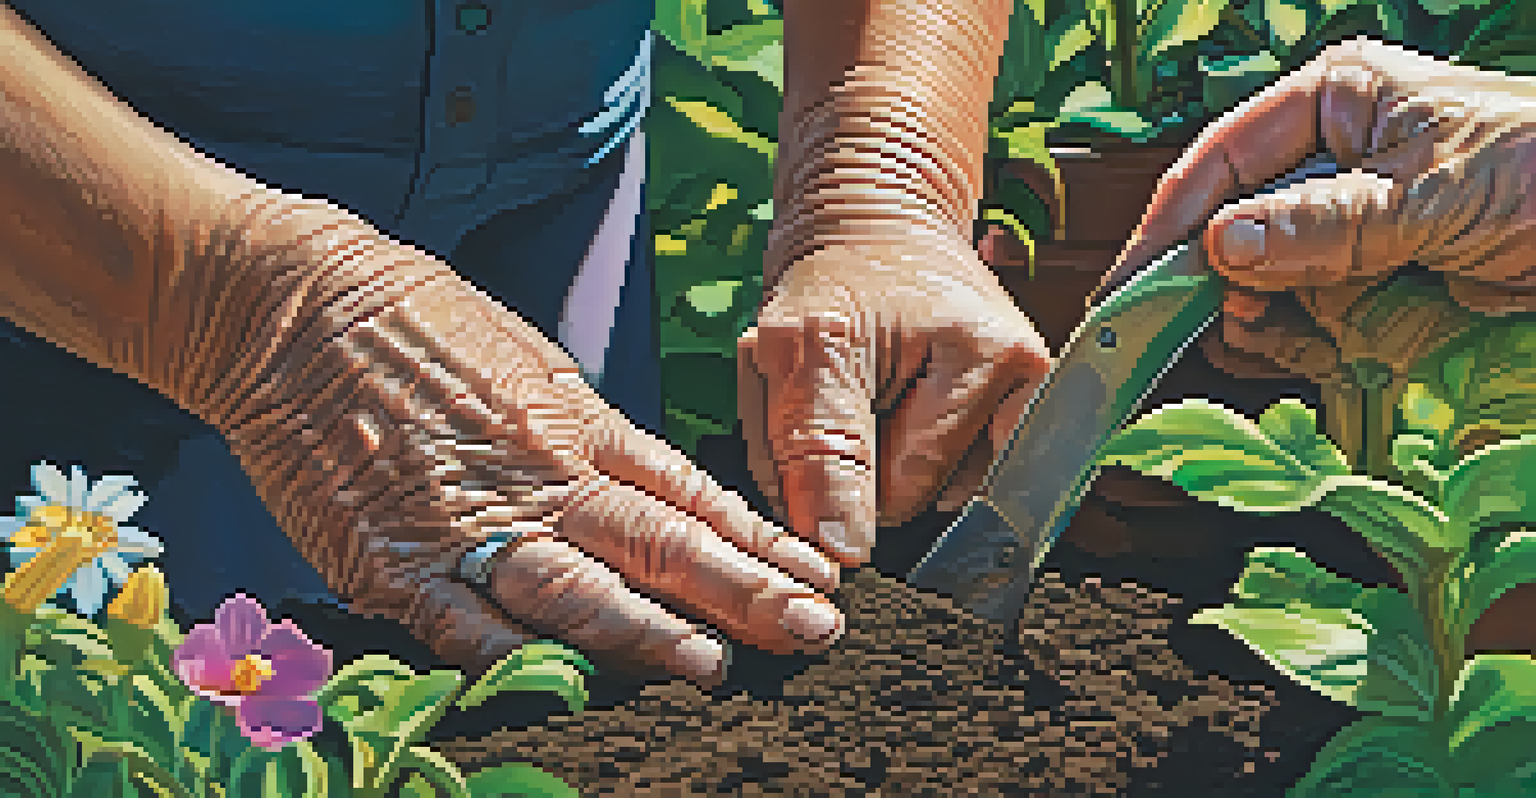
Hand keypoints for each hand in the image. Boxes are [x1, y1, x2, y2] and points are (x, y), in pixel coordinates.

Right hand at [170, 197, 844, 686]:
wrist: (296, 302)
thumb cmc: (419, 322)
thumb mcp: (533, 359)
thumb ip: (594, 435)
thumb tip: (663, 494)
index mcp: (578, 424)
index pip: (689, 495)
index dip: (758, 541)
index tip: (816, 573)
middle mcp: (540, 475)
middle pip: (657, 543)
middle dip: (743, 591)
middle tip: (815, 628)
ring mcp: (470, 520)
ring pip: (575, 586)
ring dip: (647, 632)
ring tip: (716, 665)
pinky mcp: (393, 558)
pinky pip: (462, 621)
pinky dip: (513, 656)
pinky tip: (566, 687)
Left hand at [738, 230, 1051, 565]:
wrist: (882, 225)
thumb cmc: (834, 282)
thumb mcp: (794, 351)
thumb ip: (814, 448)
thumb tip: (843, 548)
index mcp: (971, 350)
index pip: (895, 492)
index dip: (831, 484)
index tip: (806, 443)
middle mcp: (1020, 371)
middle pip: (916, 498)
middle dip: (857, 464)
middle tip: (838, 397)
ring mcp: (1031, 391)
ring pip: (936, 497)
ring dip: (885, 464)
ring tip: (871, 396)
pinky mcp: (1030, 407)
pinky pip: (961, 484)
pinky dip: (918, 463)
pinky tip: (905, 407)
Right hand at [1096, 37, 1535, 384]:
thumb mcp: (1432, 189)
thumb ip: (1328, 222)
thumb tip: (1224, 248)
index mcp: (1336, 103)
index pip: (1221, 157)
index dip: (1170, 221)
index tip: (1132, 281)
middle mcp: (1332, 160)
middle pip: (1233, 224)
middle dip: (1215, 278)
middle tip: (1201, 323)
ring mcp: (1349, 224)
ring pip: (1264, 278)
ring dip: (1259, 316)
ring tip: (1268, 339)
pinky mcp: (1371, 278)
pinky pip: (1307, 314)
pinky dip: (1298, 342)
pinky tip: (1300, 352)